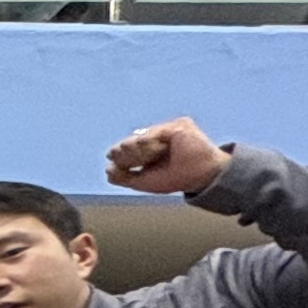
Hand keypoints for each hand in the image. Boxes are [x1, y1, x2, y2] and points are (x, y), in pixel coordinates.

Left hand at [105, 117, 227, 196]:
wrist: (200, 176)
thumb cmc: (177, 178)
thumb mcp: (145, 181)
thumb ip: (126, 177)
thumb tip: (108, 171)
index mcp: (151, 150)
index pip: (130, 149)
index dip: (119, 153)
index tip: (110, 156)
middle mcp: (160, 138)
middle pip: (135, 142)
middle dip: (124, 151)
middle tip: (114, 154)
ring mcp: (169, 131)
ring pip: (144, 137)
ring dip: (136, 149)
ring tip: (135, 154)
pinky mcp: (180, 125)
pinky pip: (157, 132)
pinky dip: (149, 141)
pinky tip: (145, 145)